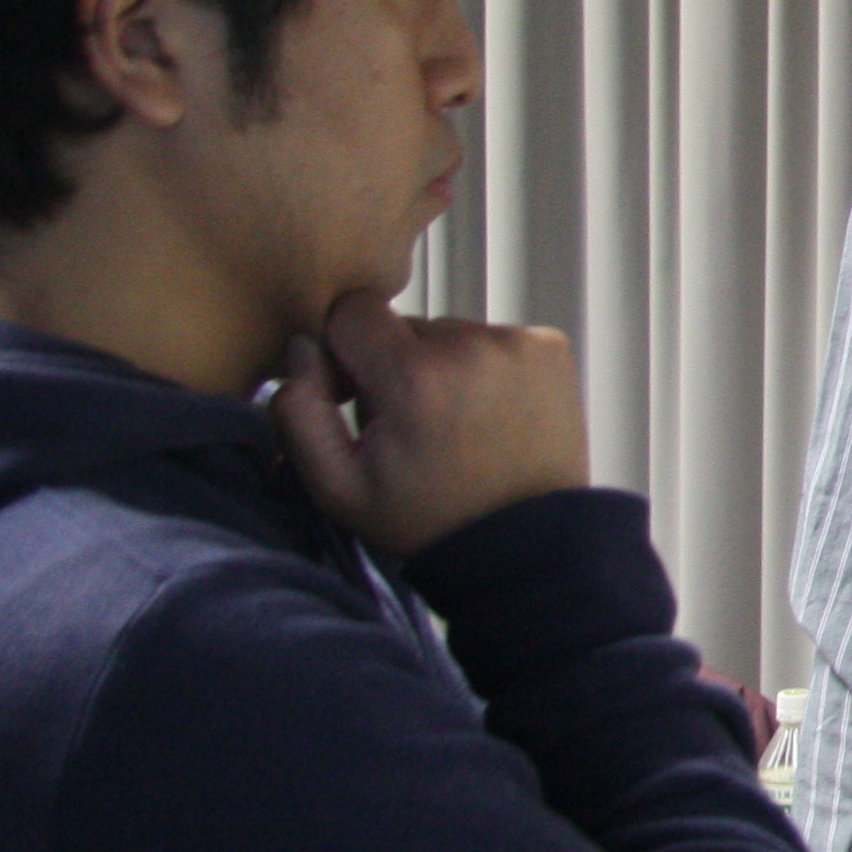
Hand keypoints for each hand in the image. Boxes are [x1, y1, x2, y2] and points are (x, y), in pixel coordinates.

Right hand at [276, 291, 591, 561]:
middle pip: (405, 325)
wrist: (525, 541)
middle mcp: (471, 345)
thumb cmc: (428, 519)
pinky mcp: (551, 346)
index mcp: (414, 375)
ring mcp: (519, 342)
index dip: (345, 351)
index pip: (353, 310)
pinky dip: (486, 369)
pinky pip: (494, 339)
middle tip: (413, 427)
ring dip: (443, 369)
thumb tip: (303, 347)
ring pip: (450, 334)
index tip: (357, 393)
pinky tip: (491, 417)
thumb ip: (300, 411)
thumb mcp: (339, 487)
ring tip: (457, 427)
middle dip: (396, 366)